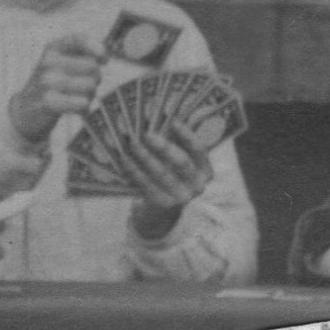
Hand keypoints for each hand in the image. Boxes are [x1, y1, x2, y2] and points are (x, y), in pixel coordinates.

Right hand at [8, 35, 103, 142]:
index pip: (79, 39)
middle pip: (92, 67)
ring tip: (77, 98)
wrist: (26, 110)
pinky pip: (82, 103)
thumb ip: (83, 53)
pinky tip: (75, 109)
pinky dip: (84, 109)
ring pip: (90, 86)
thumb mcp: (61, 62)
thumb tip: (104, 57)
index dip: (96, 47)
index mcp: (53, 48)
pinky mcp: (48, 101)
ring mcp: (47, 81)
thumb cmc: (52, 85)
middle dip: (94, 79)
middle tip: (83, 86)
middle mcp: (48, 61)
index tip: (104, 60)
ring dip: (90, 95)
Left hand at [128, 126, 213, 240]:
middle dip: (164, 147)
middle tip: (147, 134)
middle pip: (182, 162)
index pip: (200, 150)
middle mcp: (197, 186)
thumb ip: (170, 141)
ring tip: (132, 143)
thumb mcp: (174, 161)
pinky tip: (125, 159)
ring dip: (145, 156)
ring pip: (162, 173)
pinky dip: (135, 170)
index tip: (173, 121)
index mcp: (205, 171)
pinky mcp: (163, 204)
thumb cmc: (168, 176)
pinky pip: (147, 184)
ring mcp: (181, 197)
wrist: (161, 212)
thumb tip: (156, 117)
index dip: (187, 136)